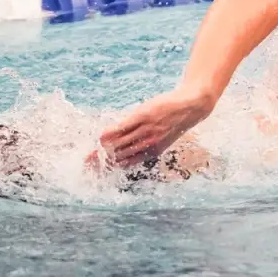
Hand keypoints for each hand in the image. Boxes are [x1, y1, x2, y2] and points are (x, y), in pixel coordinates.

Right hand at [96, 88, 213, 168]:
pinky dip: (110, 133)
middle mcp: (147, 145)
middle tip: (87, 164)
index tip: (97, 171)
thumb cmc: (175, 121)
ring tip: (91, 152)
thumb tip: (126, 149)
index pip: (126, 164)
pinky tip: (101, 136)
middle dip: (102, 162)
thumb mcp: (162, 138)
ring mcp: (145, 131)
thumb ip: (144, 144)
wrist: (191, 106)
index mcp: (152, 153)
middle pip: (118, 156)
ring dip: (102, 149)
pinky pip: (122, 128)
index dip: (110, 168)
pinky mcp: (143, 116)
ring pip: (118, 144)